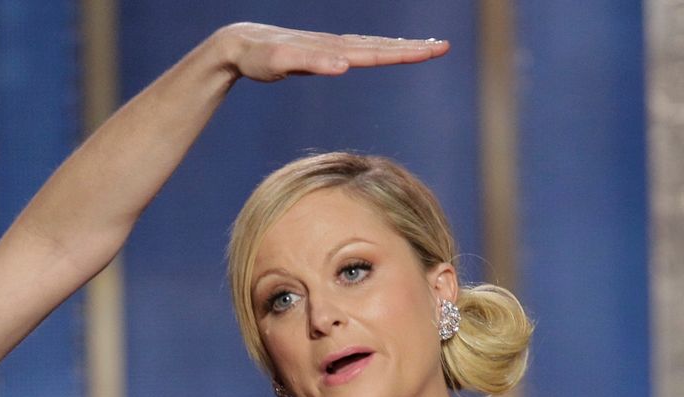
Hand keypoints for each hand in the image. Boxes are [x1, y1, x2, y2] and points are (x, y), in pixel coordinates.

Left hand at [209, 23, 448, 81]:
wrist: (240, 44)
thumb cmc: (258, 55)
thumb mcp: (281, 61)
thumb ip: (312, 62)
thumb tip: (346, 65)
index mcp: (332, 48)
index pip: (376, 52)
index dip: (405, 52)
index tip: (433, 51)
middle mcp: (335, 44)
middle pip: (381, 47)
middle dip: (412, 48)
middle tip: (443, 47)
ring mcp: (330, 47)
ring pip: (372, 46)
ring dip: (400, 48)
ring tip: (426, 48)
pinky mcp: (323, 52)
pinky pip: (358, 50)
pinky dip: (377, 50)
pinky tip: (385, 52)